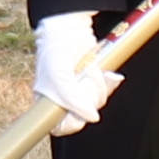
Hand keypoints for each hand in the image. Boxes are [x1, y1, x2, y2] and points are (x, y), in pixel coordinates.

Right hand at [31, 16, 121, 132]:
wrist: (69, 31)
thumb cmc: (55, 54)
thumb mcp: (59, 78)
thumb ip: (73, 100)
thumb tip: (92, 117)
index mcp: (49, 104)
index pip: (62, 127)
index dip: (73, 122)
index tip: (78, 112)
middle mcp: (66, 100)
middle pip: (85, 114)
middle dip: (89, 95)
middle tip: (83, 77)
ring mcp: (82, 91)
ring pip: (98, 101)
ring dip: (98, 84)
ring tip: (88, 68)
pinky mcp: (96, 82)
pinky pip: (108, 89)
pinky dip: (109, 80)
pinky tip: (105, 72)